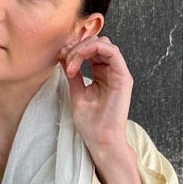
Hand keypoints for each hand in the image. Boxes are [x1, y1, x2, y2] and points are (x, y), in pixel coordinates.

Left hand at [60, 34, 132, 161]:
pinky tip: (77, 62)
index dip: (74, 48)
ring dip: (82, 48)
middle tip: (63, 59)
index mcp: (102, 74)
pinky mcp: (123, 77)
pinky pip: (112, 51)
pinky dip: (92, 50)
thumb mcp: (76, 94)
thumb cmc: (91, 124)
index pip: (91, 49)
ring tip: (69, 64)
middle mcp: (112, 71)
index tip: (59, 56)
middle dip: (76, 47)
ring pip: (103, 43)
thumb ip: (73, 75)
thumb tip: (63, 58)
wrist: (101, 140)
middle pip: (96, 43)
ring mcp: (119, 73)